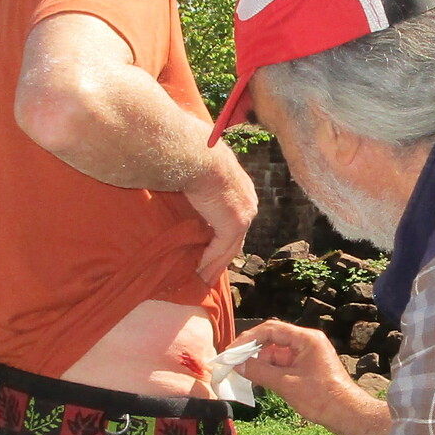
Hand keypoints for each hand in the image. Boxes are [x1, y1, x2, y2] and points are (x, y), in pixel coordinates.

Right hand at [183, 143, 257, 277]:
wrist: (198, 156)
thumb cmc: (195, 155)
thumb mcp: (203, 170)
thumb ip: (202, 182)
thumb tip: (186, 181)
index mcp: (243, 189)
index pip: (235, 220)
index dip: (225, 237)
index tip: (213, 250)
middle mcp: (248, 203)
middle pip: (236, 237)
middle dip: (223, 257)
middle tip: (210, 273)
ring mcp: (244, 215)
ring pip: (230, 248)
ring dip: (216, 265)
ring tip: (203, 279)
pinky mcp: (233, 225)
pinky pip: (220, 249)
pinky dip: (209, 261)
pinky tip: (198, 271)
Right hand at [239, 319, 391, 434]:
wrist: (346, 414)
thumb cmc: (321, 398)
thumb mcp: (286, 384)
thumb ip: (259, 372)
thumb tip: (237, 365)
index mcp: (306, 339)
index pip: (271, 329)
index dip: (248, 339)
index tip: (232, 351)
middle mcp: (307, 342)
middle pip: (272, 339)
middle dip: (252, 351)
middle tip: (233, 363)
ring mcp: (307, 355)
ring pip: (276, 353)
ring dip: (260, 362)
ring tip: (243, 375)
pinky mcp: (306, 367)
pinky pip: (283, 364)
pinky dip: (269, 370)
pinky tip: (257, 380)